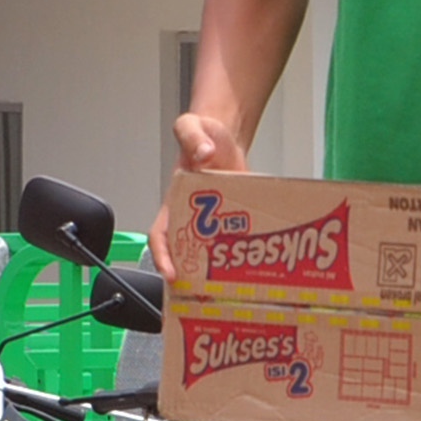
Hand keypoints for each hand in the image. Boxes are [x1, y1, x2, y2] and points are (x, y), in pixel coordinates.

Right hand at [152, 112, 247, 278]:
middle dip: (192, 275)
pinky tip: (259, 263)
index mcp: (175, 200)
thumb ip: (192, 136)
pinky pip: (238, 239)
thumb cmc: (202, 133)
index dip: (162, 256)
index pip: (162, 234)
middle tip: (204, 294)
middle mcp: (193, 216)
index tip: (171, 273)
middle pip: (187, 253)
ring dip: (220, 270)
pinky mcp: (236, 218)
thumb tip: (203, 152)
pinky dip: (245, 252)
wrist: (224, 135)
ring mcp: (215, 220)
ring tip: (232, 288)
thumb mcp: (190, 127)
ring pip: (213, 252)